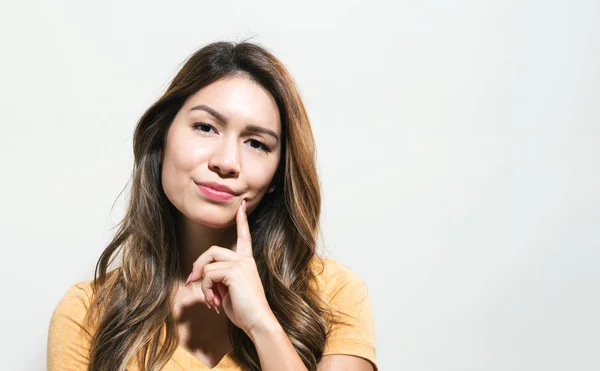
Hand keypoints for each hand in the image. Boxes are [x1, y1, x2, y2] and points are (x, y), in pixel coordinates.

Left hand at [185, 200, 277, 334]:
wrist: (258, 322)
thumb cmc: (245, 311)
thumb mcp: (228, 291)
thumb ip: (219, 279)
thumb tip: (199, 277)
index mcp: (247, 261)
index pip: (244, 236)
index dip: (242, 220)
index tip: (242, 206)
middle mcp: (245, 259)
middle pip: (213, 251)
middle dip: (199, 265)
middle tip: (192, 281)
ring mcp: (241, 264)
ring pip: (209, 265)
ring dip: (204, 285)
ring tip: (211, 301)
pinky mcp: (235, 271)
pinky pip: (209, 275)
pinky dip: (207, 290)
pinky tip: (215, 302)